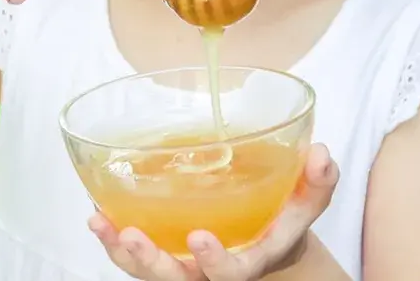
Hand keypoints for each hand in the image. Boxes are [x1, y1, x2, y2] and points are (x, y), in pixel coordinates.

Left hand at [89, 143, 338, 280]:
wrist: (261, 237)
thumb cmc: (280, 217)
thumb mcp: (304, 203)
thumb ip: (316, 182)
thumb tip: (322, 152)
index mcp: (246, 262)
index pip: (231, 276)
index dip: (214, 263)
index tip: (199, 238)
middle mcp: (207, 271)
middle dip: (151, 263)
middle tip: (133, 236)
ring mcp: (181, 266)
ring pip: (146, 272)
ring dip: (120, 251)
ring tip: (100, 223)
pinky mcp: (161, 252)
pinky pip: (132, 255)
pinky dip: (112, 238)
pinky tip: (97, 215)